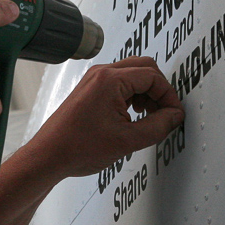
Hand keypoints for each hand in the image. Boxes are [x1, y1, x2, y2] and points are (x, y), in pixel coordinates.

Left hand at [25, 56, 183, 180]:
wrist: (49, 155)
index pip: (153, 76)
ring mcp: (94, 80)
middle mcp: (101, 74)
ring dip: (146, 92)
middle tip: (165, 112)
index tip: (173, 113)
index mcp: (110, 80)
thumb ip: (158, 126)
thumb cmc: (77, 147)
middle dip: (159, 90)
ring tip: (150, 116)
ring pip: (132, 74)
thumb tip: (174, 116)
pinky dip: (133, 95)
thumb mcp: (127, 140)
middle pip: (144, 68)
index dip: (168, 95)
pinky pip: (120, 83)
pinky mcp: (90, 89)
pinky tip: (134, 115)